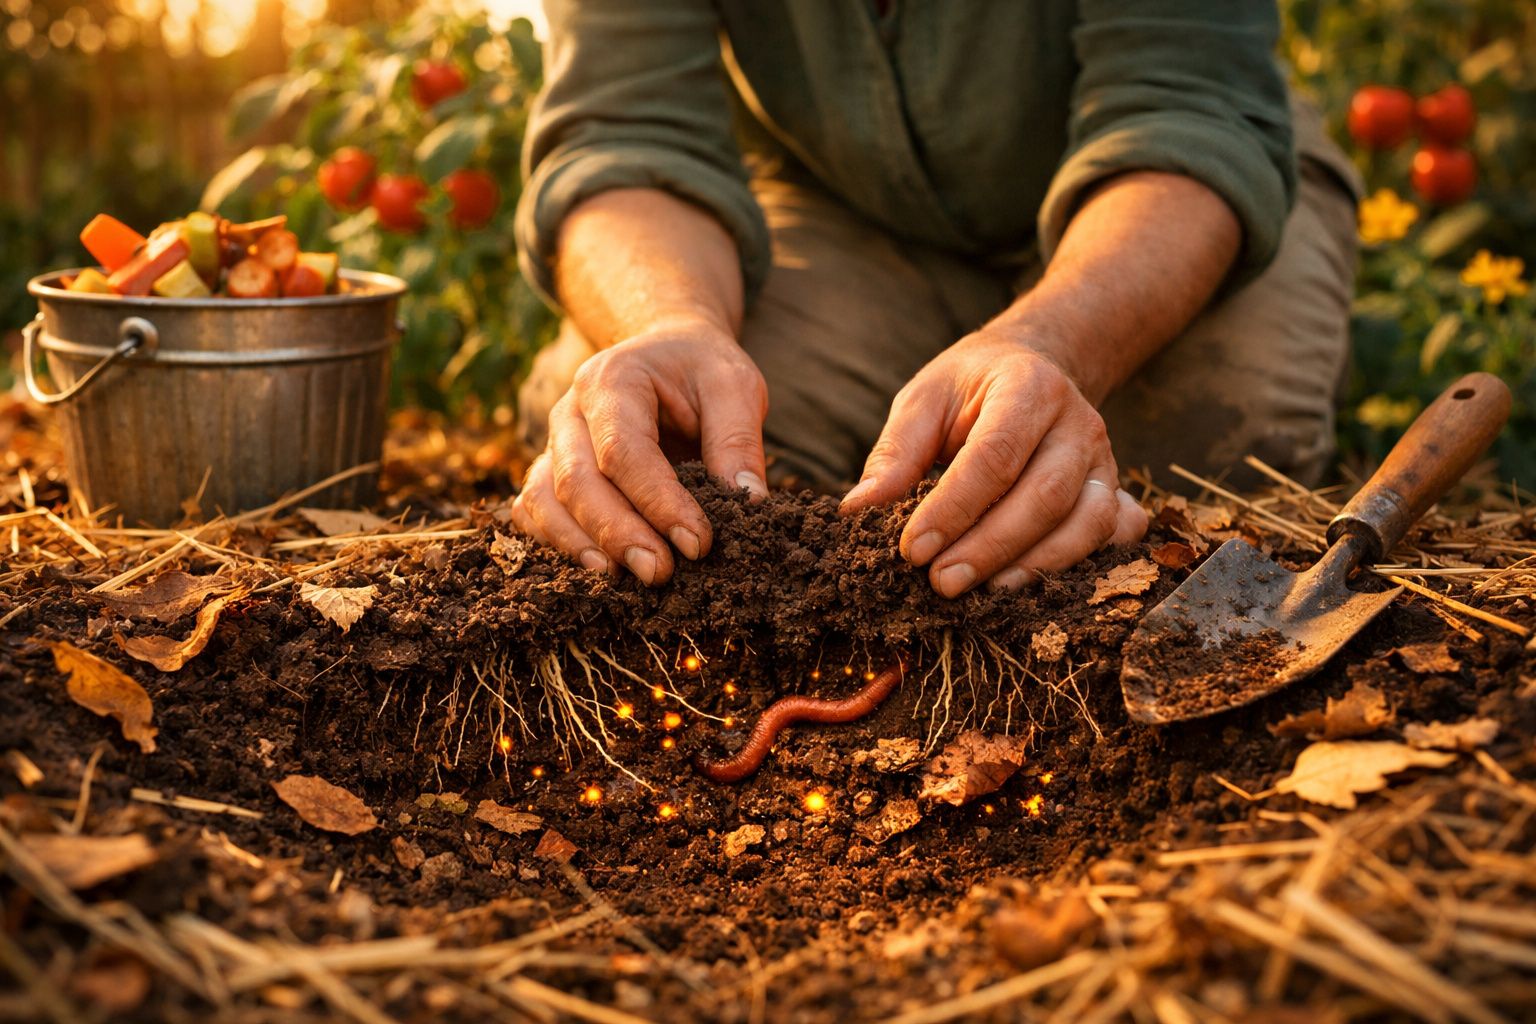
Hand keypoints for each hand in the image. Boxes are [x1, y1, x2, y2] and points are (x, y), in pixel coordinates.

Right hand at [511, 320, 769, 584]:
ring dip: (579, 546)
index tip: (699, 543)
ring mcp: (554, 443)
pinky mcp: (550, 470)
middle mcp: (571, 412)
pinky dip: (555, 543)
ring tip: (621, 580)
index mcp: (613, 380)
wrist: (666, 351)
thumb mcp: (733, 386)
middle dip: (618, 534)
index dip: (658, 502)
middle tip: (660, 573)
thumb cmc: (700, 370)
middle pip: (577, 481)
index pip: (624, 451)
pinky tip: (593, 569)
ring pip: (544, 500)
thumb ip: (738, 441)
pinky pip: (534, 511)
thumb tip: (750, 504)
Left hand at [840, 331, 1146, 595]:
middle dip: (991, 547)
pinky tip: (1039, 587)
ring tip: (983, 595)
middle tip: (941, 583)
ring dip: (1035, 566)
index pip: (994, 455)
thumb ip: (896, 452)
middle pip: (1044, 495)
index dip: (953, 509)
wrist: (1032, 367)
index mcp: (1028, 387)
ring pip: (1086, 522)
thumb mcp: (925, 400)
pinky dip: (1085, 564)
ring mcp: (1103, 459)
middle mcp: (1078, 422)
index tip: (912, 550)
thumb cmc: (968, 390)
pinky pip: (1115, 534)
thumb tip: (858, 510)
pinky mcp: (1114, 490)